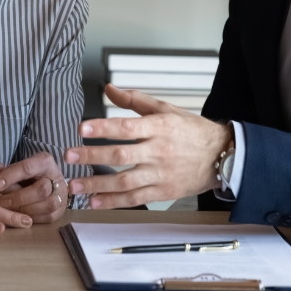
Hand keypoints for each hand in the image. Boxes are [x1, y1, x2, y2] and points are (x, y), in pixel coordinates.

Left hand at [0, 151, 68, 223]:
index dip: (11, 176)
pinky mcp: (60, 211)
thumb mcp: (18, 167)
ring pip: (48, 204)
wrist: (46, 181)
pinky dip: (33, 218)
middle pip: (41, 189)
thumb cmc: (26, 174)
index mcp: (45, 161)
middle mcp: (57, 177)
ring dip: (26, 209)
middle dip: (19, 197)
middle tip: (1, 202)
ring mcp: (61, 195)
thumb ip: (6, 171)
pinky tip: (19, 217)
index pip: (28, 167)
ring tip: (9, 211)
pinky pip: (49, 217)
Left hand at [63, 85, 231, 208]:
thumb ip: (135, 99)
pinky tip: (95, 201)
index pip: (127, 127)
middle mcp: (158, 151)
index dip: (103, 127)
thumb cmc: (191, 130)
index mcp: (159, 127)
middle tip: (68, 156)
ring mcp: (160, 174)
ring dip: (97, 184)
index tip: (81, 128)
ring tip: (74, 185)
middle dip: (92, 156)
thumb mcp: (166, 109)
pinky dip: (114, 202)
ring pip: (125, 181)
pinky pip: (135, 199)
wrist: (221, 156)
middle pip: (121, 155)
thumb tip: (108, 88)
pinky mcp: (163, 192)